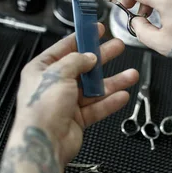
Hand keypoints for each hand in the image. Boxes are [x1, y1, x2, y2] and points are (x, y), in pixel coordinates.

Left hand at [14, 24, 138, 165]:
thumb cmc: (41, 109)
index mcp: (42, 70)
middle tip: (117, 47)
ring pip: (94, 88)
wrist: (44, 143)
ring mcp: (66, 102)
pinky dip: (110, 101)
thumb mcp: (58, 73)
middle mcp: (53, 85)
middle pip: (83, 67)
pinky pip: (97, 106)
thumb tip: (89, 56)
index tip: (95, 30)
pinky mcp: (77, 118)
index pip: (64, 49)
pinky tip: (123, 94)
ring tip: (130, 74)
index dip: (81, 38)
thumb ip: (76, 61)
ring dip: (113, 81)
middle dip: (102, 57)